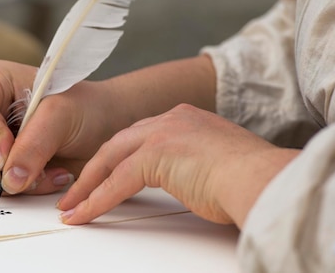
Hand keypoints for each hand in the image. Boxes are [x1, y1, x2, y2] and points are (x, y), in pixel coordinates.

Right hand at [0, 60, 118, 196]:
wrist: (100, 129)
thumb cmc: (84, 109)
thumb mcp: (62, 117)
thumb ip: (34, 145)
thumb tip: (9, 180)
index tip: (14, 153)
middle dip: (2, 168)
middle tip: (37, 174)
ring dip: (11, 183)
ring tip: (48, 175)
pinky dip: (15, 191)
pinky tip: (44, 179)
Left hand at [57, 104, 299, 227]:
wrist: (263, 178)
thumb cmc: (251, 177)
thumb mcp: (217, 162)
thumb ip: (194, 162)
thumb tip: (191, 178)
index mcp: (184, 119)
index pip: (138, 137)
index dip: (117, 158)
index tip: (103, 174)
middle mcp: (170, 120)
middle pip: (117, 145)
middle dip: (93, 170)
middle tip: (75, 190)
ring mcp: (161, 134)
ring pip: (110, 161)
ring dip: (87, 186)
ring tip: (71, 206)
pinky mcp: (155, 156)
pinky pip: (115, 182)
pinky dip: (96, 200)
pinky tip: (83, 214)